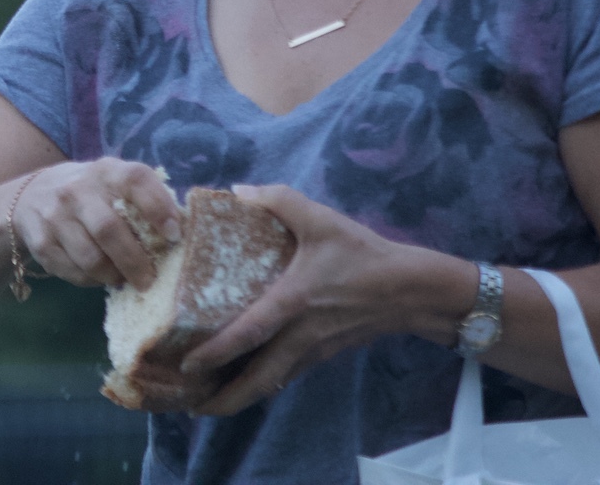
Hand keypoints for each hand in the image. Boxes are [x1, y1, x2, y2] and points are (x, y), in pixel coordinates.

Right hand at [12, 158, 182, 289]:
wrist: (31, 195)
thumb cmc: (91, 193)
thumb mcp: (113, 182)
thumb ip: (143, 199)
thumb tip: (182, 233)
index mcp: (105, 172)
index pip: (135, 180)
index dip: (158, 207)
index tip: (175, 235)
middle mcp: (76, 190)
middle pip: (109, 230)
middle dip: (136, 262)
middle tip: (150, 280)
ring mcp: (54, 216)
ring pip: (90, 258)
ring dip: (113, 275)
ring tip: (124, 279)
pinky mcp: (41, 242)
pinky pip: (73, 272)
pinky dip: (92, 281)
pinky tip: (99, 275)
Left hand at [181, 184, 449, 415]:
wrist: (411, 289)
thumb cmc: (363, 254)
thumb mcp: (321, 218)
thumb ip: (278, 199)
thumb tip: (239, 190)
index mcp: (294, 301)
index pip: (250, 332)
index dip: (217, 351)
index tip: (187, 365)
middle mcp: (301, 333)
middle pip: (260, 378)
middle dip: (226, 399)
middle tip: (191, 410)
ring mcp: (314, 349)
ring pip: (273, 383)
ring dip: (241, 398)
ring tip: (208, 406)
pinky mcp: (324, 353)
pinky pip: (287, 375)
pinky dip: (263, 385)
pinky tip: (245, 385)